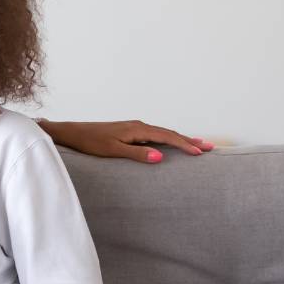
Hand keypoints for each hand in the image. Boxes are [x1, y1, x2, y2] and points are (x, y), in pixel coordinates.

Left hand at [40, 119, 212, 163]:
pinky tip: (173, 145)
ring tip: (197, 146)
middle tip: (209, 148)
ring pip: (164, 134)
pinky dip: (169, 140)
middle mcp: (139, 126)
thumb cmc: (91, 143)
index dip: (185, 144)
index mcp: (138, 129)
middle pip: (170, 133)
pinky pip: (156, 136)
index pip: (167, 137)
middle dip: (190, 140)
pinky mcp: (131, 133)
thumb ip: (137, 154)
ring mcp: (135, 128)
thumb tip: (160, 157)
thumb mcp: (113, 151)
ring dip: (181, 140)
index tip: (200, 152)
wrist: (74, 133)